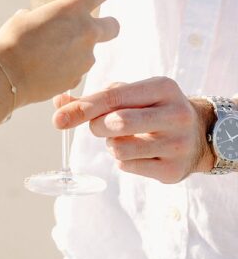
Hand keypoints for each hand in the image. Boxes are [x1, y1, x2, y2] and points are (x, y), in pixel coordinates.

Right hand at [0, 0, 119, 106]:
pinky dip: (66, 69)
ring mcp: (85, 58)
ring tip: (50, 56)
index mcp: (72, 9)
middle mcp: (86, 32)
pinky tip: (46, 70)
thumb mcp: (22, 18)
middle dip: (106, 25)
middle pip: (113, 25)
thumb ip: (39, 16)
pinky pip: (76, 70)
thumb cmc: (11, 42)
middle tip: (87, 29)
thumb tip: (34, 19)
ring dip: (77, 51)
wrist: (6, 76)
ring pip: (90, 51)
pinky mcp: (78, 78)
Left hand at [52, 77, 213, 182]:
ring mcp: (178, 144)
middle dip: (97, 127)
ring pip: (118, 149)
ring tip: (126, 138)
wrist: (199, 136)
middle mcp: (175, 115)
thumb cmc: (152, 109)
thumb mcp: (132, 95)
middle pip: (116, 123)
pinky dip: (123, 160)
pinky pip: (127, 167)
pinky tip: (140, 153)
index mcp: (162, 88)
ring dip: (111, 145)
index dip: (81, 108)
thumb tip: (58, 102)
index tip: (58, 119)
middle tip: (102, 126)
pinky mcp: (174, 170)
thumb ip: (94, 98)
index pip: (113, 98)